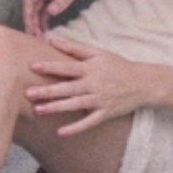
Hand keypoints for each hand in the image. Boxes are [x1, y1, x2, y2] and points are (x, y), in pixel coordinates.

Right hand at [22, 0, 107, 37]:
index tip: (30, 29)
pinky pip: (48, 9)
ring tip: (40, 39)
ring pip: (39, 9)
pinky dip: (46, 20)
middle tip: (34, 39)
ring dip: (37, 23)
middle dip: (31, 22)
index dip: (27, 15)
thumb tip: (49, 12)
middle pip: (32, 5)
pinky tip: (47, 30)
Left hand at [26, 36, 149, 135]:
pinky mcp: (106, 113)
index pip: (67, 67)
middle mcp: (94, 85)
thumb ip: (74, 47)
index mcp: (91, 69)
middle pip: (68, 88)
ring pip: (75, 105)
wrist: (143, 83)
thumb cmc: (118, 66)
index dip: (51, 67)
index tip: (33, 66)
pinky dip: (76, 128)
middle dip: (48, 91)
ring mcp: (100, 100)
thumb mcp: (99, 53)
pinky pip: (89, 122)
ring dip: (57, 108)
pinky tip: (61, 133)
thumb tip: (51, 39)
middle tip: (28, 93)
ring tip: (38, 110)